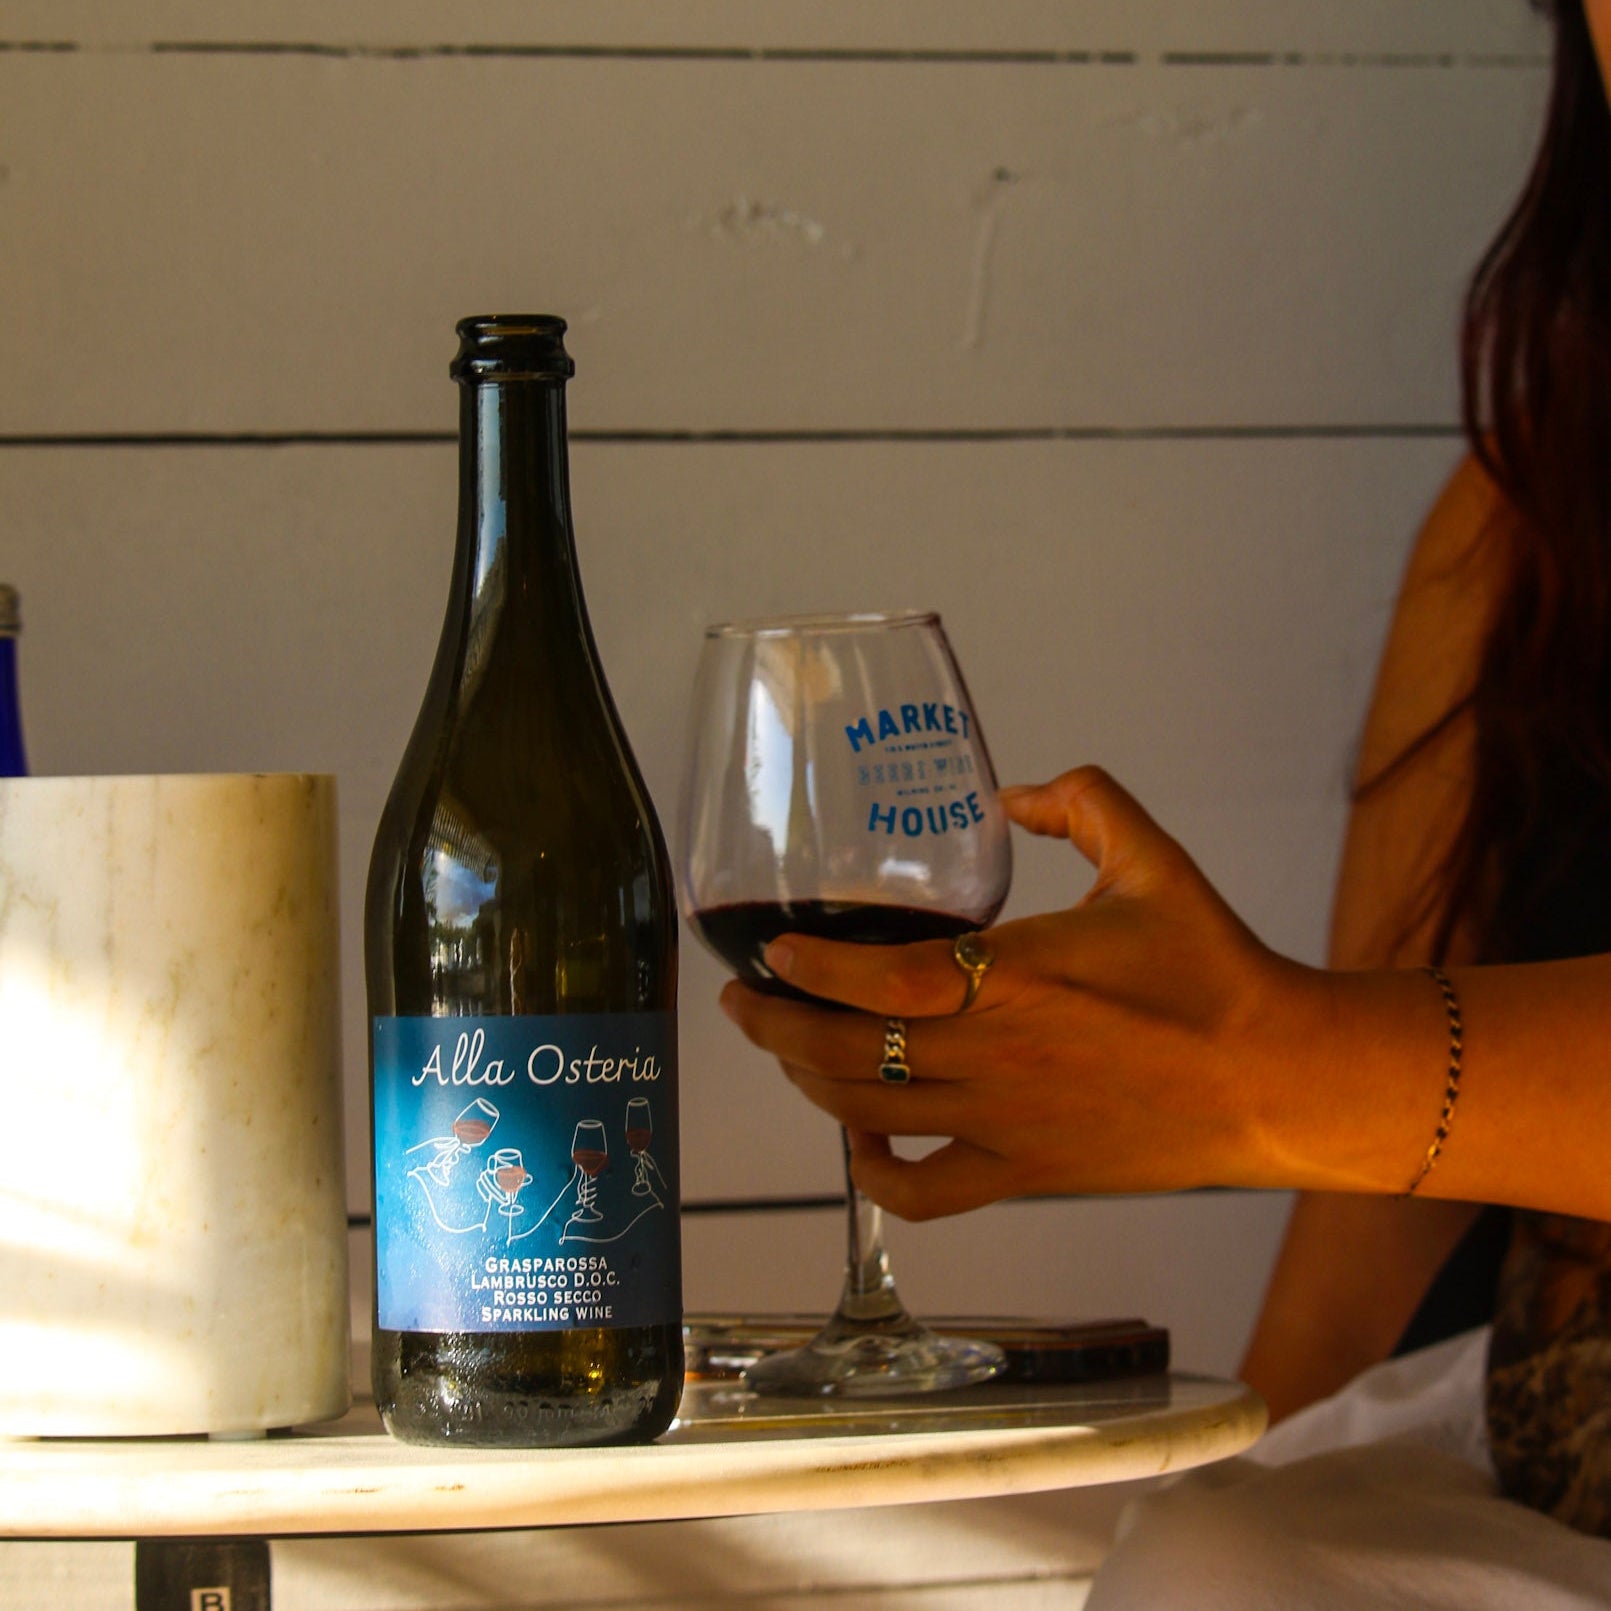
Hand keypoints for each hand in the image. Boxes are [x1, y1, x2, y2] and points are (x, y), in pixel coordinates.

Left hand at [719, 766, 1322, 1218]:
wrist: (1276, 1078)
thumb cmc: (1212, 970)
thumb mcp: (1151, 859)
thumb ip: (1082, 803)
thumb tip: (1017, 792)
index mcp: (1011, 977)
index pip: (877, 976)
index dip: (811, 966)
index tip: (773, 949)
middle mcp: (990, 1056)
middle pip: (843, 1051)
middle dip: (774, 1025)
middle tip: (745, 1000)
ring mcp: (1000, 1125)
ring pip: (865, 1116)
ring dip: (808, 1083)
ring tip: (784, 1049)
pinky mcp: (1023, 1174)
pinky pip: (923, 1193)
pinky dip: (875, 1176)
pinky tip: (862, 1145)